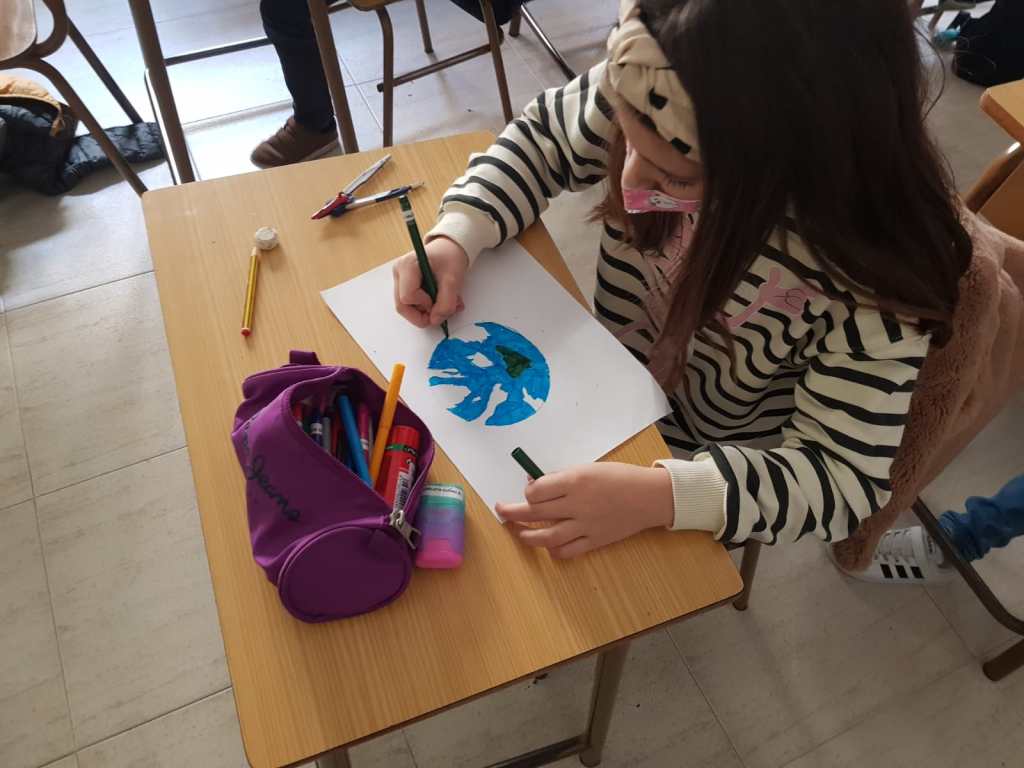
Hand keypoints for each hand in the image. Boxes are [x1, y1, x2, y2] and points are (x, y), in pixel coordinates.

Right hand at [393, 236, 468, 327]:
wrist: (450, 249)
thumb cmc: (450, 257)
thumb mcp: (453, 280)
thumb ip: (445, 303)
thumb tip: (435, 320)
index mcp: (407, 266)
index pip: (407, 297)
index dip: (425, 304)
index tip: (440, 298)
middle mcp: (399, 273)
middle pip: (403, 306)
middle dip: (424, 314)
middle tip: (442, 311)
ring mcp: (400, 280)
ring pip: (407, 308)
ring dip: (429, 311)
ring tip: (446, 303)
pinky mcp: (405, 286)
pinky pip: (412, 305)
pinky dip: (428, 308)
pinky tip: (440, 300)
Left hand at [496, 463, 673, 558]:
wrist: (649, 496)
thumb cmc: (619, 477)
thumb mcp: (588, 467)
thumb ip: (562, 477)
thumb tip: (535, 484)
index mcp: (575, 480)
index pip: (536, 490)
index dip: (527, 492)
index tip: (528, 491)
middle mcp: (577, 504)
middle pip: (535, 512)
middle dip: (512, 512)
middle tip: (502, 511)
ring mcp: (585, 525)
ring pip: (547, 536)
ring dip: (527, 535)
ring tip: (518, 532)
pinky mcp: (595, 541)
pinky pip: (567, 551)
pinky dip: (554, 551)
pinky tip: (547, 546)